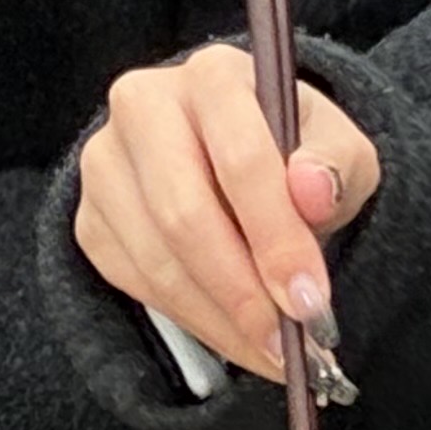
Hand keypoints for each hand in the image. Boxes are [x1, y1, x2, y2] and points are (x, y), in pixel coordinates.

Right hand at [74, 43, 380, 382]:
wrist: (239, 156)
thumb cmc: (292, 150)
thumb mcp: (339, 147)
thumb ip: (337, 164)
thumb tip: (311, 189)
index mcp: (212, 76)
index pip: (240, 158)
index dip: (276, 236)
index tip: (310, 301)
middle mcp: (142, 107)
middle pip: (184, 214)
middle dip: (243, 292)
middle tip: (290, 344)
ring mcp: (105, 164)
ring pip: (156, 260)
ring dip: (221, 320)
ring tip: (275, 354)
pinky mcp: (90, 218)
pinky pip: (135, 283)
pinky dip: (193, 321)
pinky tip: (236, 336)